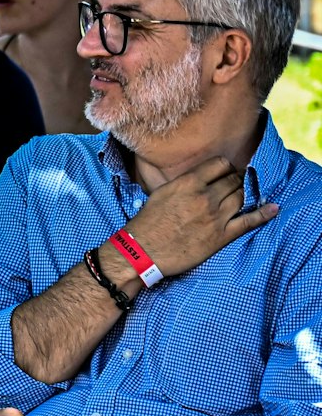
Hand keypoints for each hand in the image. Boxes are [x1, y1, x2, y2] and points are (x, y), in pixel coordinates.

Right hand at [123, 156, 278, 278]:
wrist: (142, 251)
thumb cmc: (147, 222)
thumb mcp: (161, 193)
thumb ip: (184, 184)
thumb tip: (199, 180)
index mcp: (188, 183)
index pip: (220, 164)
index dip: (225, 167)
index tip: (224, 172)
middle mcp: (205, 197)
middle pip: (233, 180)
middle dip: (235, 180)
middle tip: (232, 185)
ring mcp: (216, 217)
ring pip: (241, 197)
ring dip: (244, 194)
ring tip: (241, 195)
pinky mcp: (221, 236)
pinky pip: (248, 221)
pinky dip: (264, 214)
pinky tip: (273, 208)